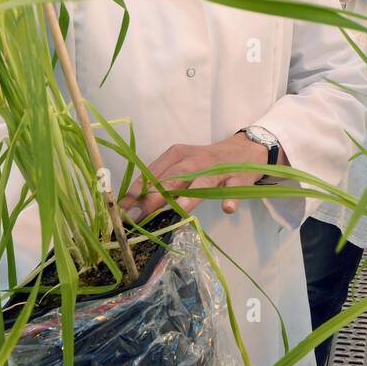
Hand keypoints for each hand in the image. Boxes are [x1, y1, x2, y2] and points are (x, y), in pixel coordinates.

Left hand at [119, 133, 268, 220]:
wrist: (244, 150)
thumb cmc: (205, 162)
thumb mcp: (181, 165)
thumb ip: (160, 182)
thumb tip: (132, 205)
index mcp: (177, 154)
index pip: (154, 172)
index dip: (137, 191)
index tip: (122, 209)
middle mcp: (196, 160)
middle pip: (174, 177)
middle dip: (155, 196)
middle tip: (139, 215)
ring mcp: (218, 169)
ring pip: (203, 182)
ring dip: (191, 196)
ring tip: (180, 209)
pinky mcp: (238, 178)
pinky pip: (234, 189)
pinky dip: (231, 198)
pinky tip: (226, 208)